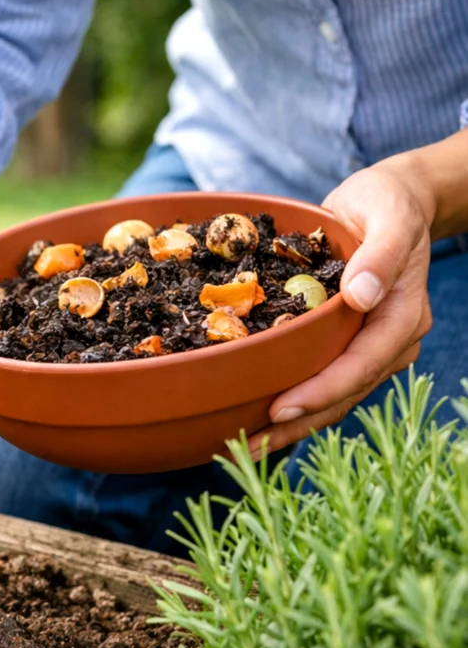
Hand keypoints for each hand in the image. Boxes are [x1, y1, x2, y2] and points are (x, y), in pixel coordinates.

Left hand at [250, 164, 434, 455]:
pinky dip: (295, 399)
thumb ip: (380, 255)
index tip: (282, 409)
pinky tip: (257, 416)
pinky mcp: (349, 341)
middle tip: (249, 447)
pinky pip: (323, 378)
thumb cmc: (389, 204)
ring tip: (246, 446)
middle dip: (299, 423)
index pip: (361, 365)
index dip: (322, 391)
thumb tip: (361, 296)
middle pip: (345, 393)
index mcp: (401, 315)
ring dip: (294, 423)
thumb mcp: (389, 217)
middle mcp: (389, 339)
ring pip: (334, 395)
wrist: (394, 201)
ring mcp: (370, 344)